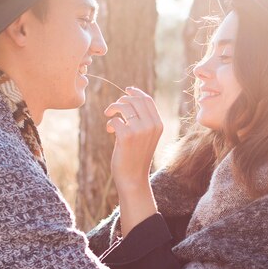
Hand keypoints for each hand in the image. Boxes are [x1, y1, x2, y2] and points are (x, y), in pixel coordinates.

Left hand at [104, 87, 162, 235]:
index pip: (147, 99)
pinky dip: (109, 123)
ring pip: (123, 106)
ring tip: (109, 116)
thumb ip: (142, 120)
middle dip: (121, 100)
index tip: (126, 90)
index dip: (135, 92)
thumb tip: (130, 99)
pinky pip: (114, 119)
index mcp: (158, 124)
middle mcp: (151, 125)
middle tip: (113, 109)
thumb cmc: (136, 157)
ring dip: (113, 109)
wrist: (133, 179)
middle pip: (134, 100)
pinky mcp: (126, 136)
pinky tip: (110, 131)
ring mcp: (140, 130)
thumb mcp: (145, 136)